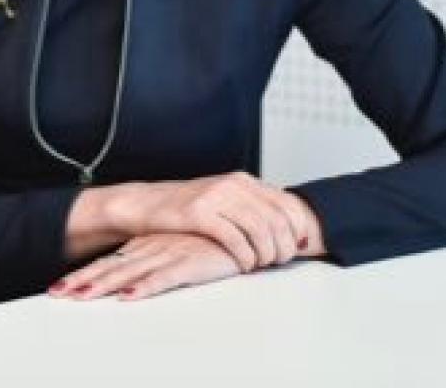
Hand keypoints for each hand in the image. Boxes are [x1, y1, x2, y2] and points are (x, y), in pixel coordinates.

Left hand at [50, 232, 240, 300]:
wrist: (242, 224)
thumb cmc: (213, 239)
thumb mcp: (179, 249)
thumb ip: (161, 260)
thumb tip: (141, 271)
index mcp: (148, 245)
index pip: (110, 262)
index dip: (86, 273)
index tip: (60, 287)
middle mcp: (152, 249)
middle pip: (112, 267)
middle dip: (83, 280)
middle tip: (57, 292)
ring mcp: (168, 254)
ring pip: (129, 272)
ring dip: (103, 285)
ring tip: (79, 295)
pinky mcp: (189, 262)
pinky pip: (163, 278)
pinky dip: (144, 287)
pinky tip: (128, 296)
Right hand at [110, 173, 316, 270]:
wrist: (147, 203)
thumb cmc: (190, 208)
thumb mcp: (226, 199)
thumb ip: (255, 209)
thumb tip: (294, 232)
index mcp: (243, 180)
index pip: (288, 205)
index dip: (298, 230)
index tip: (296, 248)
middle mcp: (232, 185)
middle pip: (278, 220)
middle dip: (284, 247)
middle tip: (278, 262)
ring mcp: (215, 197)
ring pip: (259, 231)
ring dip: (266, 255)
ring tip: (260, 265)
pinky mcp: (199, 214)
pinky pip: (234, 240)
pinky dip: (245, 257)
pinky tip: (244, 265)